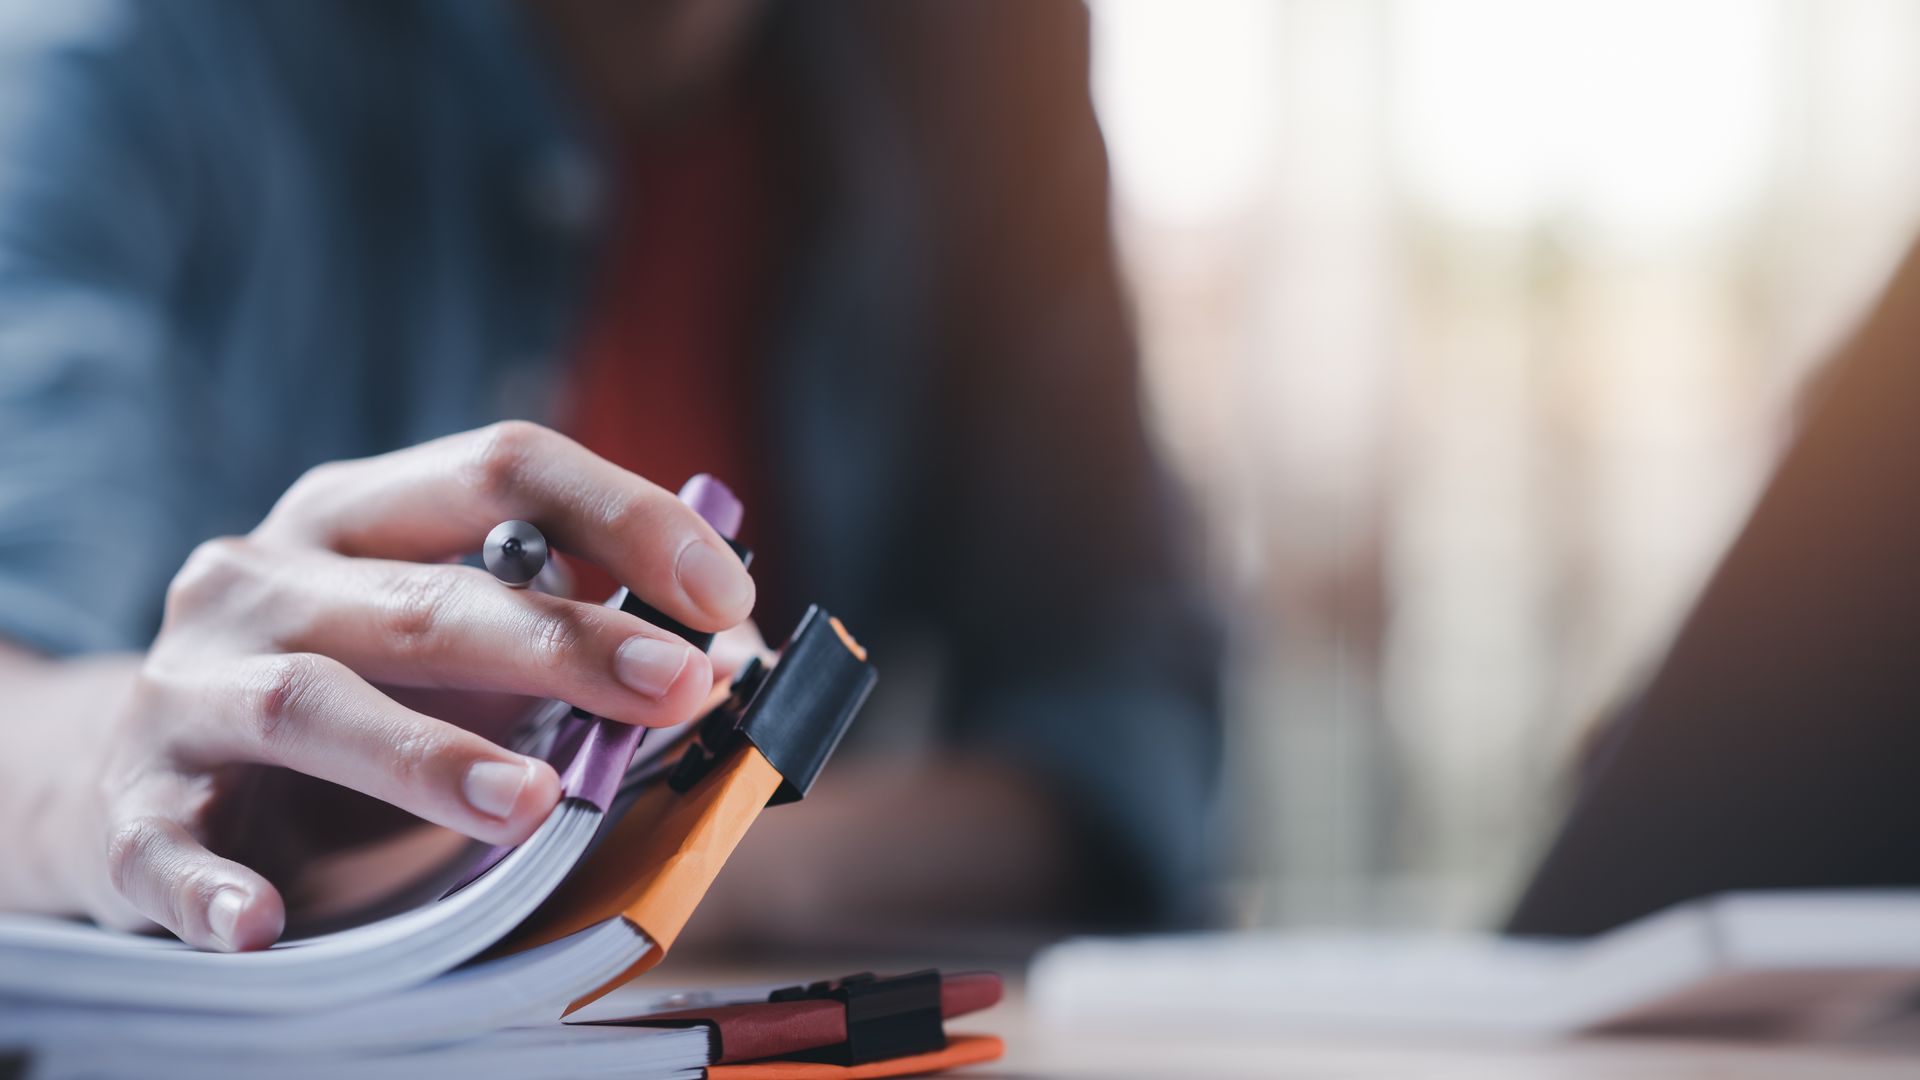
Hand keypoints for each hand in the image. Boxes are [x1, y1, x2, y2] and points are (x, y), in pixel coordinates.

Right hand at [75, 422, 754, 949]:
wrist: (128, 780)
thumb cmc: (344, 702)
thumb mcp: (456, 650)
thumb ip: (578, 642)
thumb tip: (738, 661)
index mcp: (358, 518)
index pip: (501, 467)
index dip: (624, 517)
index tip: (725, 589)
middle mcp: (264, 579)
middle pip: (425, 594)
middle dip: (561, 640)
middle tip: (673, 685)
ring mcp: (185, 689)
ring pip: (307, 702)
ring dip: (424, 756)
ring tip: (530, 803)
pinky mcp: (131, 808)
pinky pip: (169, 847)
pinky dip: (215, 885)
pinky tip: (265, 919)